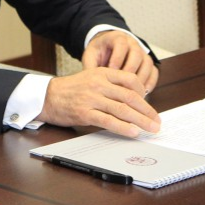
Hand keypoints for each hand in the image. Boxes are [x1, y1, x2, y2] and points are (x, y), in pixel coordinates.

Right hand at [40, 67, 161, 137]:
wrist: (47, 96)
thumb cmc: (71, 89)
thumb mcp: (91, 78)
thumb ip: (110, 85)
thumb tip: (133, 100)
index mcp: (102, 72)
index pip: (131, 80)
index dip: (144, 93)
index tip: (149, 105)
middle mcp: (98, 84)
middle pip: (130, 97)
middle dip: (147, 111)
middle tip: (157, 121)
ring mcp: (91, 98)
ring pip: (122, 110)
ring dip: (140, 121)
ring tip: (151, 129)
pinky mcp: (85, 113)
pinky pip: (109, 121)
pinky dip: (123, 127)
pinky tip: (133, 132)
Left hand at [82, 30, 158, 94]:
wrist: (107, 47)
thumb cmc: (99, 52)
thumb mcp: (91, 55)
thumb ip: (90, 65)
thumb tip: (89, 82)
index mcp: (117, 38)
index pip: (121, 45)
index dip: (117, 59)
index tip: (112, 72)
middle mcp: (133, 43)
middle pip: (137, 54)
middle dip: (130, 71)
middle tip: (123, 85)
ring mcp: (142, 53)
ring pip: (147, 63)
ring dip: (141, 79)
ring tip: (133, 92)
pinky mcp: (148, 63)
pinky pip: (154, 71)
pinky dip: (150, 82)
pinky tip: (143, 93)